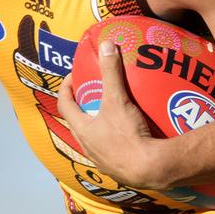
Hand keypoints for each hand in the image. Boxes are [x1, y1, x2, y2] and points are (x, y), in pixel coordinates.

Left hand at [57, 40, 161, 186]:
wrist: (149, 168)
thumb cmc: (127, 135)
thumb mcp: (117, 100)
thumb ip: (111, 72)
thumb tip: (106, 45)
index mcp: (82, 129)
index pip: (64, 105)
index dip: (66, 88)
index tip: (73, 77)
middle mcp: (87, 146)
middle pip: (77, 122)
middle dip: (82, 105)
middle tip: (93, 92)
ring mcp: (101, 160)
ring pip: (93, 138)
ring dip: (98, 124)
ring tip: (111, 111)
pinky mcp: (117, 168)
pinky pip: (110, 150)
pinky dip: (114, 139)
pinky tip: (128, 133)